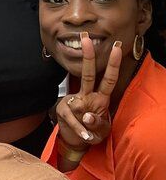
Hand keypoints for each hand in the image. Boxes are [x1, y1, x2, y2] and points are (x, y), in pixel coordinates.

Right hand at [55, 32, 119, 148]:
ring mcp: (74, 102)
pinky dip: (80, 131)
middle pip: (87, 74)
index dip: (112, 64)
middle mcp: (87, 96)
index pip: (108, 79)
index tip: (115, 47)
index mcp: (100, 98)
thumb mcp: (100, 131)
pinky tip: (85, 136)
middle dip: (88, 57)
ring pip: (77, 103)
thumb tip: (87, 116)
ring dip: (84, 121)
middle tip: (87, 39)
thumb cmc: (90, 131)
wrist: (75, 140)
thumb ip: (97, 124)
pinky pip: (73, 121)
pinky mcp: (63, 111)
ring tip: (88, 133)